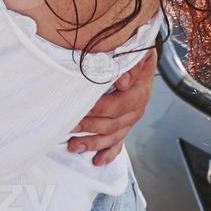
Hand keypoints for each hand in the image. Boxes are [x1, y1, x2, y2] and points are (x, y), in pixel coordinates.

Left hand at [69, 50, 155, 165]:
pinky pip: (119, 143)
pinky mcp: (126, 124)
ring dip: (93, 143)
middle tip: (69, 126)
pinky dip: (108, 154)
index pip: (120, 104)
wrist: (141, 53)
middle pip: (113, 123)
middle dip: (89, 127)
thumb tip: (122, 82)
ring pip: (112, 136)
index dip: (100, 108)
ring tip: (74, 146)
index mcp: (140, 90)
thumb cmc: (135, 50)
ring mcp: (131, 118)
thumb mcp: (137, 50)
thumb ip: (130, 64)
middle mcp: (137, 107)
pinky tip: (97, 161)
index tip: (82, 107)